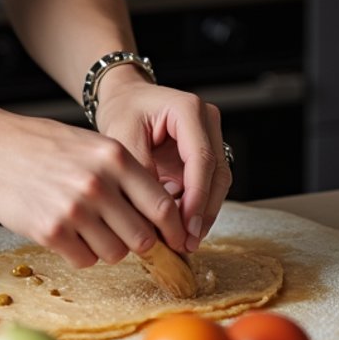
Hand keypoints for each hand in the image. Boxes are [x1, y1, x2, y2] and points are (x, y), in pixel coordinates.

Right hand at [0, 103, 186, 267]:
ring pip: (115, 254)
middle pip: (143, 238)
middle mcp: (99, 184)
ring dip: (106, 248)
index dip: (174, 230)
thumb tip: (159, 214)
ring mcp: (75, 209)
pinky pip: (84, 260)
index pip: (163, 207)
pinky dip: (79, 253)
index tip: (176, 241)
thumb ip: (124, 174)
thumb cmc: (42, 145)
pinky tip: (65, 231)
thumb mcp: (91, 145)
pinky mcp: (51, 232)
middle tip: (122, 234)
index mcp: (115, 157)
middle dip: (138, 243)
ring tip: (86, 227)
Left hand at [94, 74, 231, 252]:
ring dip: (201, 214)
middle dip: (202, 212)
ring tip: (183, 241)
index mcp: (189, 110)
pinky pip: (206, 186)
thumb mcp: (122, 138)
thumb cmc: (122, 110)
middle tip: (187, 242)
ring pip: (216, 184)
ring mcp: (210, 138)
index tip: (186, 227)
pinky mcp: (205, 154)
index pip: (201, 159)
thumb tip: (155, 216)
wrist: (124, 98)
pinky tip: (179, 229)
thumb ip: (140, 173)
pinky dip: (194, 207)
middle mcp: (207, 122)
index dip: (197, 197)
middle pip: (216, 174)